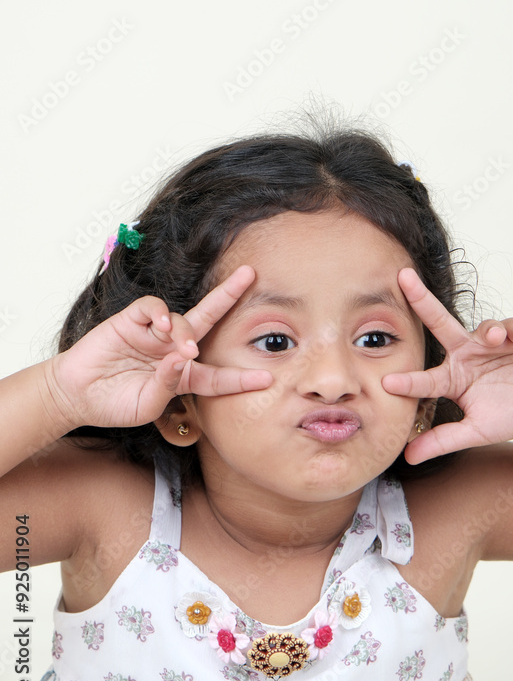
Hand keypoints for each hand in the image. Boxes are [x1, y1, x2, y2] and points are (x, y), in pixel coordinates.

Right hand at [47, 265, 271, 431]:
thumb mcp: (147, 405)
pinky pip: (153, 307)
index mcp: (183, 375)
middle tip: (250, 275)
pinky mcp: (132, 320)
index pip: (217, 376)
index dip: (240, 378)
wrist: (77, 395)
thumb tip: (184, 359)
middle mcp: (174, 349)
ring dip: (186, 331)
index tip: (267, 379)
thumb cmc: (114, 404)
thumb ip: (168, 385)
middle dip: (229, 296)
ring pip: (184, 318)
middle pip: (209, 320)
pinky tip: (162, 325)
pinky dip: (161, 312)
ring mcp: (154, 333)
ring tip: (182, 347)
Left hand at [382, 268, 512, 462]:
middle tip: (403, 278)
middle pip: (440, 321)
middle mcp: (467, 351)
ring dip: (489, 331)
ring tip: (494, 340)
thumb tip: (408, 456)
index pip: (426, 377)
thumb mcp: (476, 431)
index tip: (386, 383)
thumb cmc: (511, 414)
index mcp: (452, 376)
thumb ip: (443, 440)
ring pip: (485, 326)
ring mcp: (493, 341)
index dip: (408, 380)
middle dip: (420, 298)